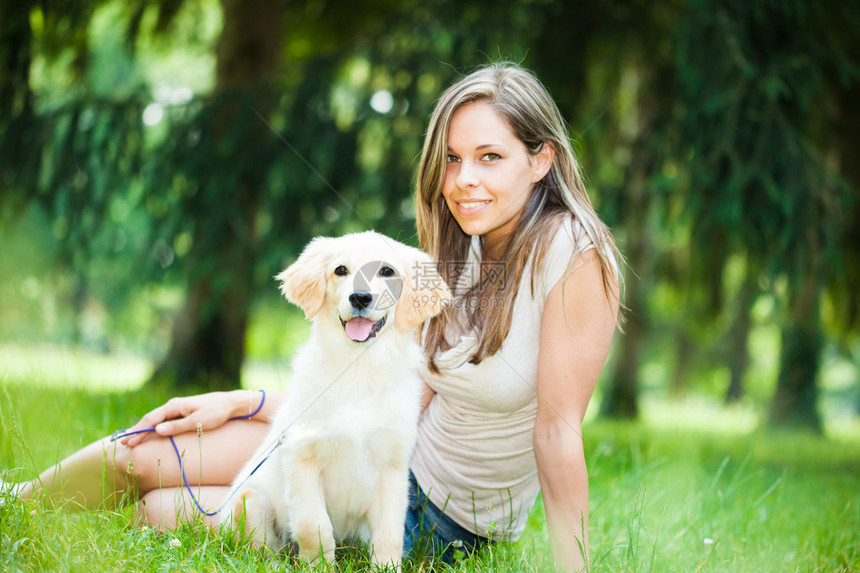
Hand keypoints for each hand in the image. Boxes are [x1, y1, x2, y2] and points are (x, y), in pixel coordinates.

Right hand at [120, 391, 242, 446]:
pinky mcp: (183, 413)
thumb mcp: (197, 422)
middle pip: (151, 420)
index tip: (128, 442)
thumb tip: (157, 431)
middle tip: (124, 443)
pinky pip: (165, 422)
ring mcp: (178, 409)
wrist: (231, 404)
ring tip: (132, 441)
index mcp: (174, 406)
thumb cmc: (216, 413)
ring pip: (157, 421)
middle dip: (137, 431)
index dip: (138, 431)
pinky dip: (155, 429)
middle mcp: (174, 406)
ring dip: (145, 430)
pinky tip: (150, 435)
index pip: (151, 420)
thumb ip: (177, 426)